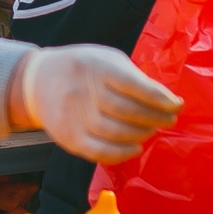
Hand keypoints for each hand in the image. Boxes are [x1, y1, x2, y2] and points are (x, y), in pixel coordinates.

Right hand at [10, 45, 182, 165]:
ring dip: (141, 134)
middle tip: (169, 119)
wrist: (37, 81)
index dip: (159, 97)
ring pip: (114, 132)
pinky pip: (98, 151)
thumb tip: (166, 100)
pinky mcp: (68, 137)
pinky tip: (135, 148)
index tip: (176, 104)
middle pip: (126, 110)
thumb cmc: (82, 68)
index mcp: (96, 66)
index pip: (133, 85)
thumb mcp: (106, 59)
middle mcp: (82, 90)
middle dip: (154, 117)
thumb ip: (134, 77)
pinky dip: (121, 153)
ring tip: (152, 130)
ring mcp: (73, 116)